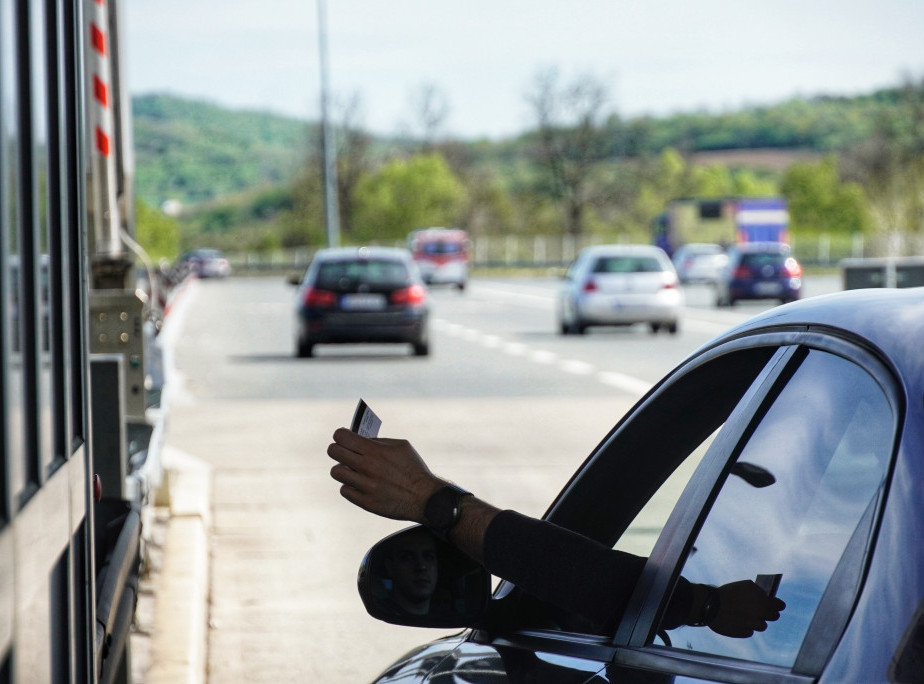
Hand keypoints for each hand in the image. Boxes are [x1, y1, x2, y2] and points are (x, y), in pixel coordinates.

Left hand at [327, 428, 443, 521]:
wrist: (424, 498)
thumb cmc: (413, 469)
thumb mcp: (401, 446)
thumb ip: (378, 441)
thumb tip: (359, 440)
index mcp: (375, 451)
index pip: (341, 437)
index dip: (340, 435)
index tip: (343, 437)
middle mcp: (367, 467)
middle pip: (333, 452)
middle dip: (337, 449)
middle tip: (344, 452)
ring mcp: (365, 486)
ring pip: (336, 472)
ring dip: (343, 469)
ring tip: (352, 469)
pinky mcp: (365, 502)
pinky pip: (345, 490)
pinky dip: (350, 486)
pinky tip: (360, 484)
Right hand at [709, 579, 785, 637]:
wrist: (711, 605)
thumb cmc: (729, 592)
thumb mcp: (746, 585)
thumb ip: (759, 591)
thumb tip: (766, 595)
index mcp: (764, 603)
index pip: (780, 606)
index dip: (778, 604)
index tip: (776, 604)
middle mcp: (761, 616)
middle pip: (774, 617)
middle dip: (769, 613)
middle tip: (761, 609)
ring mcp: (753, 626)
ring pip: (762, 626)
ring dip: (757, 620)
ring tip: (745, 614)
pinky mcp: (744, 633)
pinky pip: (749, 631)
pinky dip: (746, 626)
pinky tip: (737, 620)